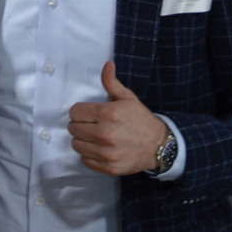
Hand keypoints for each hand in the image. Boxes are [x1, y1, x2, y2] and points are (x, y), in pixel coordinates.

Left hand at [67, 61, 167, 175]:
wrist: (159, 145)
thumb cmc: (140, 119)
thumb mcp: (127, 98)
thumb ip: (112, 83)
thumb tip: (107, 64)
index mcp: (107, 114)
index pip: (75, 112)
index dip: (80, 112)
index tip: (89, 114)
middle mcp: (104, 134)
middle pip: (73, 128)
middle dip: (81, 125)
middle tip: (93, 125)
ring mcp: (106, 153)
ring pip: (76, 144)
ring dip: (83, 140)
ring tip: (96, 137)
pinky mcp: (107, 167)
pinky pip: (84, 159)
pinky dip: (90, 154)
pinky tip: (101, 149)